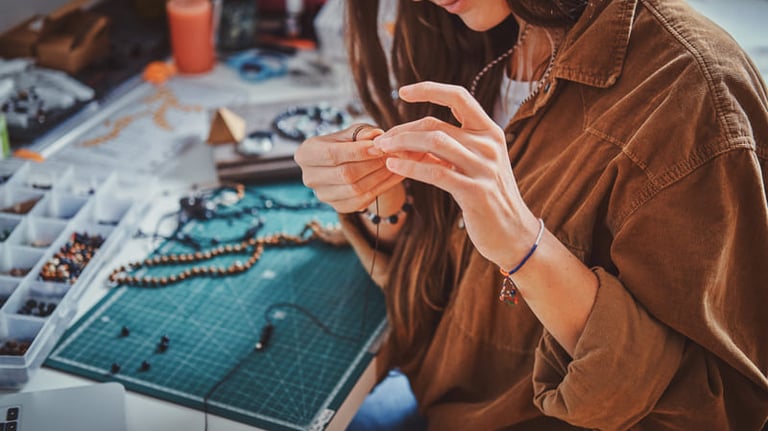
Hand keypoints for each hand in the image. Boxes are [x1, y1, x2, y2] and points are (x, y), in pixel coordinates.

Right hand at [294, 124, 404, 212]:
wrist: (348, 163)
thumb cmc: (348, 143)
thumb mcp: (353, 132)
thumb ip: (362, 133)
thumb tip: (375, 136)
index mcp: (305, 154)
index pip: (332, 154)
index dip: (357, 152)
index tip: (380, 147)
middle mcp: (309, 177)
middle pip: (344, 174)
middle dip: (372, 164)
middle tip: (392, 155)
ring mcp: (322, 195)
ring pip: (355, 189)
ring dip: (379, 176)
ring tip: (395, 163)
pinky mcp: (338, 207)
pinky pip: (362, 201)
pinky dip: (381, 188)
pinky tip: (394, 176)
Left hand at [372, 81, 539, 268]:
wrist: (513, 233)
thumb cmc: (488, 197)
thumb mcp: (474, 164)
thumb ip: (452, 146)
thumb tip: (412, 135)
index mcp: (490, 131)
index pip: (459, 97)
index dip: (429, 89)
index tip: (402, 91)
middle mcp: (489, 145)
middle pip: (436, 125)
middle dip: (402, 130)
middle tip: (382, 140)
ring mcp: (484, 168)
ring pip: (434, 143)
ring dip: (402, 144)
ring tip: (383, 150)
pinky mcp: (475, 191)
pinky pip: (435, 173)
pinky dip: (409, 167)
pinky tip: (393, 167)